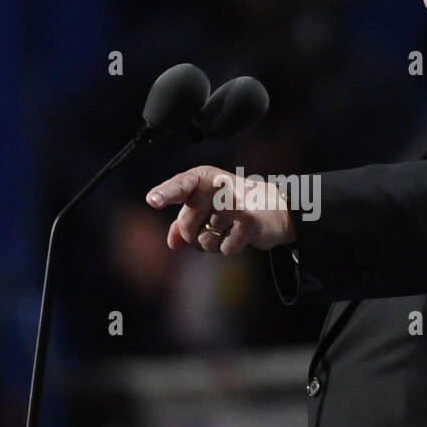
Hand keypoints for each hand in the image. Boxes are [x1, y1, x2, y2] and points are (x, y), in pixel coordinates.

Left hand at [146, 165, 296, 255]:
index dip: (165, 193)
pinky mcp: (249, 221)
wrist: (274, 208)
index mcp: (203, 178)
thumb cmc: (233, 206)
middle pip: (186, 224)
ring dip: (213, 244)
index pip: (180, 185)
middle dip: (192, 236)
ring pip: (204, 241)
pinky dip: (231, 248)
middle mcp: (218, 187)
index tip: (152, 200)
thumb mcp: (205, 209)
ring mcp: (234, 203)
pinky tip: (241, 235)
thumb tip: (172, 243)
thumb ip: (184, 223)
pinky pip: (225, 248)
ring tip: (227, 229)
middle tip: (210, 228)